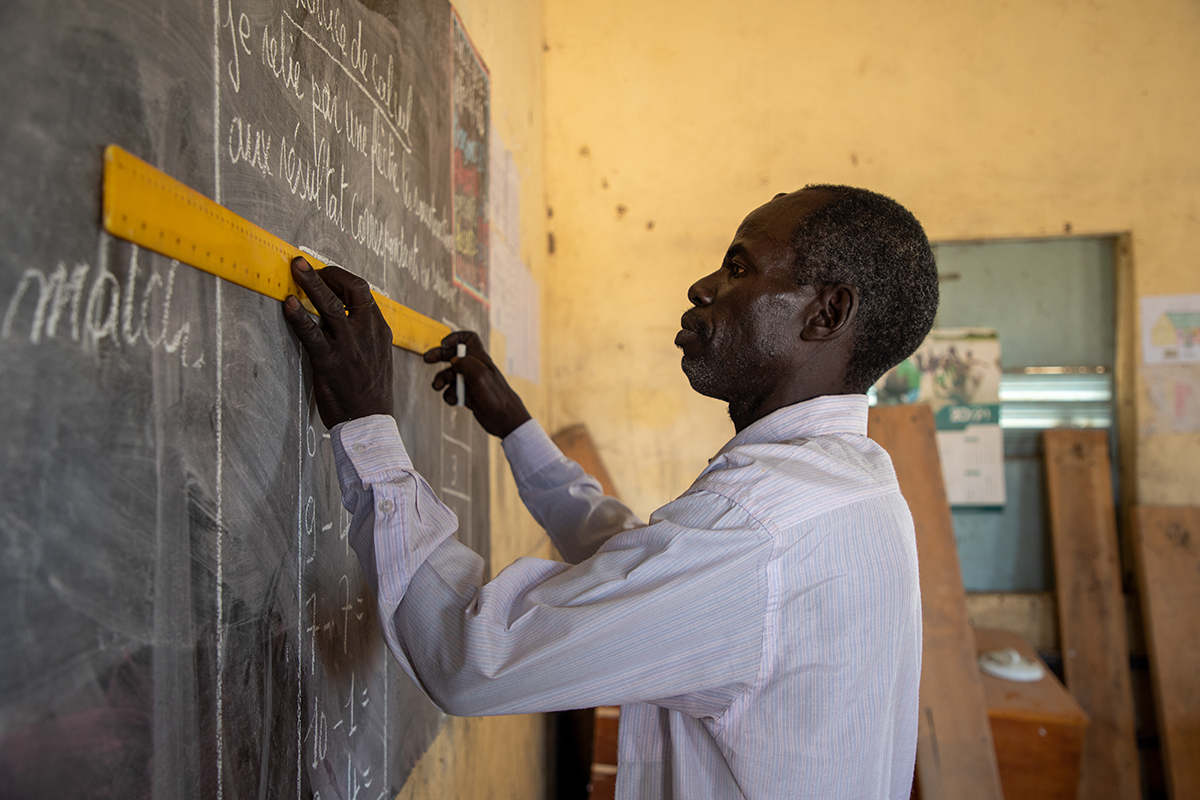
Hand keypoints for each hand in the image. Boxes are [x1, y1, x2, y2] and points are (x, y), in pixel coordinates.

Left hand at [282, 257, 393, 428]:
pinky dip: (298, 315)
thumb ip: (363, 335)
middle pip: (351, 289)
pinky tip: (289, 303)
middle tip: (305, 266)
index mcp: (379, 330)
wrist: (370, 421)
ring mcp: (349, 345)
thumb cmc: (370, 392)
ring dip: (310, 281)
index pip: (362, 292)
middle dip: (327, 272)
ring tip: (295, 266)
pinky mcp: (329, 361)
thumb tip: (342, 316)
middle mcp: (367, 332)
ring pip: (329, 304)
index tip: (325, 275)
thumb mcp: (376, 356)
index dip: (341, 278)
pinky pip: (311, 333)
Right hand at [424, 331, 530, 437]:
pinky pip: (452, 391)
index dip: (455, 338)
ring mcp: (471, 381)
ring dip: (441, 379)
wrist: (504, 419)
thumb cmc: (497, 397)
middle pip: (453, 355)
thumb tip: (454, 361)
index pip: (468, 339)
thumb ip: (465, 363)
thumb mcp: (480, 375)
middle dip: (439, 355)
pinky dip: (449, 395)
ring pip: (450, 375)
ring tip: (438, 386)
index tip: (444, 344)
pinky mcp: (468, 394)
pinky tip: (454, 400)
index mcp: (479, 359)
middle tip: (427, 359)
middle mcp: (474, 368)